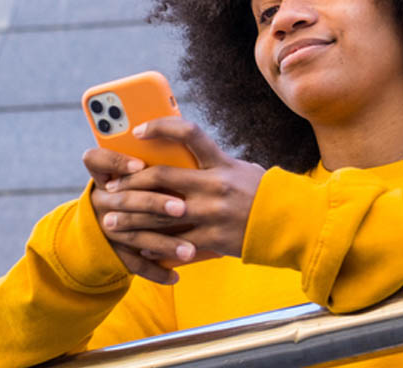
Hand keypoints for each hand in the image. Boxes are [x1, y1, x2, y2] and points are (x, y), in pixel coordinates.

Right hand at [82, 147, 195, 284]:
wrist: (100, 225)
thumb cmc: (132, 190)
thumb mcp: (131, 176)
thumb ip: (152, 169)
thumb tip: (193, 162)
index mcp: (103, 177)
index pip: (96, 160)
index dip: (116, 162)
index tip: (140, 166)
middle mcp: (101, 202)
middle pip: (125, 201)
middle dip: (154, 204)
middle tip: (182, 208)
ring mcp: (105, 229)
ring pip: (133, 236)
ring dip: (163, 244)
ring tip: (190, 251)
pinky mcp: (113, 252)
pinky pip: (133, 263)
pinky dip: (155, 271)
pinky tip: (175, 276)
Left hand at [104, 117, 264, 258]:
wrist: (292, 224)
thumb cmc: (262, 193)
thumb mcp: (239, 169)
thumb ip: (210, 163)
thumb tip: (177, 152)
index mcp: (221, 163)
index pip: (188, 133)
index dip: (160, 128)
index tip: (136, 132)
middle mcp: (215, 185)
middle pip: (160, 178)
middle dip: (129, 184)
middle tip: (110, 190)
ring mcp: (213, 213)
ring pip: (160, 215)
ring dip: (131, 218)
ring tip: (112, 221)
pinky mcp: (213, 239)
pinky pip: (176, 243)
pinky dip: (154, 245)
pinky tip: (138, 246)